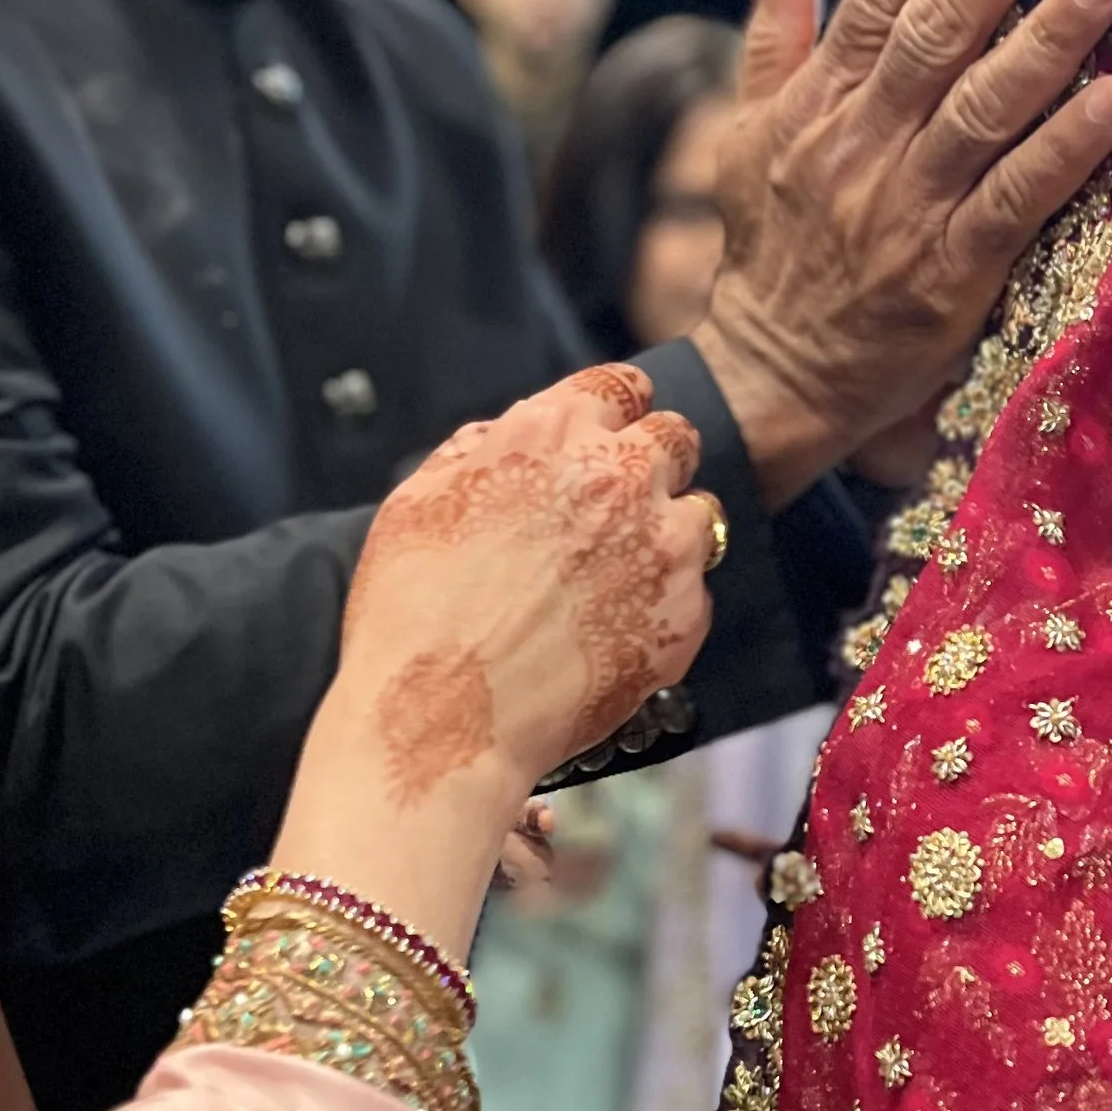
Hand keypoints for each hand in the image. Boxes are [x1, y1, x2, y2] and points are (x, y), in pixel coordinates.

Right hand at [272, 368, 716, 957]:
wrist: (438, 722)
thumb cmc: (410, 613)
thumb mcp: (418, 498)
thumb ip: (479, 449)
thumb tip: (510, 432)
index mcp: (552, 432)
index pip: (621, 388)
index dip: (615, 414)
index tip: (609, 439)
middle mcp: (619, 475)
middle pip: (676, 439)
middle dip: (652, 466)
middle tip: (620, 512)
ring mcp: (661, 545)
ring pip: (700, 515)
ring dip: (667, 535)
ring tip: (617, 581)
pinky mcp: (684, 615)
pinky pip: (696, 592)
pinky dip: (665, 606)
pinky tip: (614, 633)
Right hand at [690, 0, 1111, 508]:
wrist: (770, 375)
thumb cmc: (772, 247)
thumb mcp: (747, 134)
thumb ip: (773, 34)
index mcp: (818, 102)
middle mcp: (862, 144)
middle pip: (935, 30)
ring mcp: (908, 209)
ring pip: (983, 108)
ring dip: (1049, 36)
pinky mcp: (950, 276)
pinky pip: (1015, 202)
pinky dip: (1063, 151)